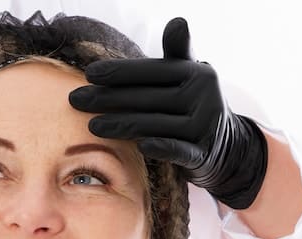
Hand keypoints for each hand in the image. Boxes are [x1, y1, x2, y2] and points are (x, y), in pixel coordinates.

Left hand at [69, 17, 267, 208]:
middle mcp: (202, 96)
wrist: (226, 146)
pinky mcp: (203, 153)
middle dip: (108, 98)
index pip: (151, 71)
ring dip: (121, 125)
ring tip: (92, 125)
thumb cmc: (192, 105)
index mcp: (196, 72)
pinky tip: (141, 147)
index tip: (89, 73)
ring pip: (155, 123)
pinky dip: (161, 147)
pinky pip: (179, 150)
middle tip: (76, 99)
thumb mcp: (188, 77)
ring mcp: (204, 126)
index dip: (120, 72)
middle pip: (147, 97)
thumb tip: (178, 21)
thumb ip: (177, 52)